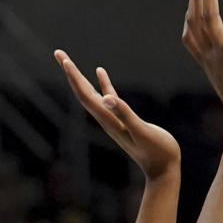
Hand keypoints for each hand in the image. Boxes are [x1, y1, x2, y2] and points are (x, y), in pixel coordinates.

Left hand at [55, 53, 179, 182]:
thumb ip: (125, 114)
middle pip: (82, 93)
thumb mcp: (143, 131)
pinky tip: (99, 71)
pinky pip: (108, 98)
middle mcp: (106, 120)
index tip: (65, 60)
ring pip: (91, 94)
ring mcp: (113, 120)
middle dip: (70, 73)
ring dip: (80, 78)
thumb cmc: (158, 152)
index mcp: (109, 120)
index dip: (75, 77)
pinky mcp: (123, 119)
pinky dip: (102, 83)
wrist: (163, 170)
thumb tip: (105, 98)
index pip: (86, 96)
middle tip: (58, 52)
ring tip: (68, 62)